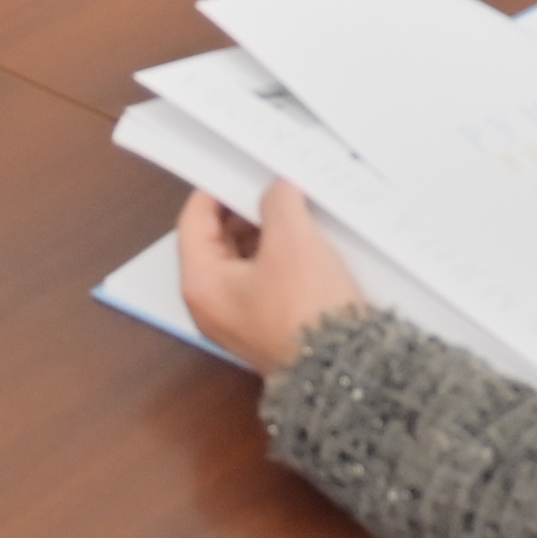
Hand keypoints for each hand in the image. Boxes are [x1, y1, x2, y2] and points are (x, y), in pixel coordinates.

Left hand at [173, 181, 372, 373]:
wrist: (343, 368)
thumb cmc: (306, 312)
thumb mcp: (292, 240)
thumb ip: (278, 203)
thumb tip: (277, 191)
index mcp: (201, 284)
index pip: (194, 222)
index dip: (216, 189)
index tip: (239, 169)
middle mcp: (213, 306)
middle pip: (219, 241)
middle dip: (246, 211)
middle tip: (273, 186)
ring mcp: (242, 319)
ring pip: (246, 260)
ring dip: (268, 234)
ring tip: (296, 211)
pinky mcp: (270, 327)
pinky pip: (267, 280)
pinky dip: (283, 258)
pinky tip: (309, 242)